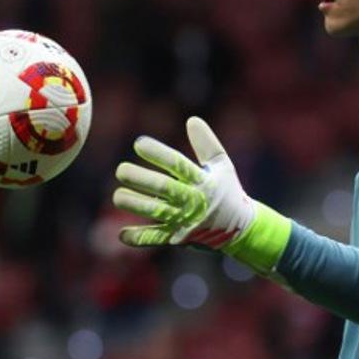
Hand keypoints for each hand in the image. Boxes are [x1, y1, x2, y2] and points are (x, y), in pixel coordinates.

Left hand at [112, 117, 290, 273]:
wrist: (241, 230)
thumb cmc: (227, 192)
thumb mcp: (223, 166)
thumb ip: (207, 144)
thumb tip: (192, 120)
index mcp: (203, 181)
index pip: (178, 164)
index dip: (158, 153)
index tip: (138, 144)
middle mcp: (194, 200)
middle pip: (164, 188)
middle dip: (141, 179)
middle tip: (121, 170)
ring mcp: (186, 221)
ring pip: (157, 212)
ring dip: (136, 205)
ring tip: (117, 196)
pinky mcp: (180, 237)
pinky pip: (157, 238)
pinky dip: (139, 238)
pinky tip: (122, 234)